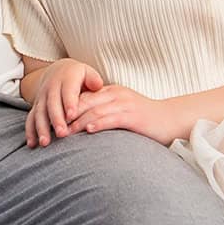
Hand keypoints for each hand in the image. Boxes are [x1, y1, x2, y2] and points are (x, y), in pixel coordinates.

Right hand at [25, 59, 103, 146]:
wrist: (57, 71)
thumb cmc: (78, 76)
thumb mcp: (87, 73)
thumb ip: (93, 79)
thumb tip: (97, 85)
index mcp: (66, 79)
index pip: (68, 91)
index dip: (69, 103)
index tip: (72, 116)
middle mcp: (51, 88)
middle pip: (52, 104)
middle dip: (56, 119)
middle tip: (62, 134)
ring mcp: (42, 97)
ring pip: (40, 113)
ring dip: (41, 128)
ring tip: (45, 143)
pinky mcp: (36, 106)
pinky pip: (31, 118)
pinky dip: (30, 131)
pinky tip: (32, 144)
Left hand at [63, 83, 189, 145]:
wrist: (171, 119)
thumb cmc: (145, 119)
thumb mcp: (121, 111)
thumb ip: (104, 113)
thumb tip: (83, 125)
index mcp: (111, 92)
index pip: (83, 97)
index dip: (66, 108)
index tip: (52, 120)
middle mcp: (116, 94)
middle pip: (85, 102)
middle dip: (67, 115)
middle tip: (52, 128)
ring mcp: (125, 104)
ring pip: (95, 111)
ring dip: (78, 122)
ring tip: (64, 132)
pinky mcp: (133, 116)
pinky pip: (112, 118)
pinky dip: (99, 124)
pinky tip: (89, 131)